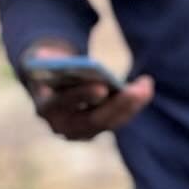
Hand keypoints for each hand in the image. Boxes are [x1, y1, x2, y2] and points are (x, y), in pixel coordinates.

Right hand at [22, 45, 154, 142]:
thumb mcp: (42, 58)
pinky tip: (144, 87)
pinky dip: (131, 105)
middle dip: (116, 105)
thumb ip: (43, 58)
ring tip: (145, 86)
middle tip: (136, 91)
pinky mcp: (96, 129)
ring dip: (130, 105)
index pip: (64, 104)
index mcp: (45, 108)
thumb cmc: (47, 66)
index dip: (83, 95)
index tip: (102, 87)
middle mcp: (62, 127)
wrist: (48, 83)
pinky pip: (116, 119)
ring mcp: (81, 132)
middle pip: (93, 120)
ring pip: (109, 122)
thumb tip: (44, 56)